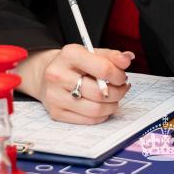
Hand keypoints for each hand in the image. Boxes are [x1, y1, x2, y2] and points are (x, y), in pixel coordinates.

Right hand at [14, 45, 133, 123]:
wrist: (45, 74)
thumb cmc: (73, 63)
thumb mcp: (91, 52)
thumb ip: (111, 56)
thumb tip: (128, 59)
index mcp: (69, 54)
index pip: (103, 69)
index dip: (119, 75)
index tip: (122, 76)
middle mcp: (58, 75)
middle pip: (99, 93)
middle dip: (118, 92)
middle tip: (122, 88)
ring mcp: (55, 96)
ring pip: (95, 110)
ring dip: (112, 105)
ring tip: (114, 97)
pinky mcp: (56, 113)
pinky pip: (88, 120)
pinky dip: (101, 115)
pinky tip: (103, 106)